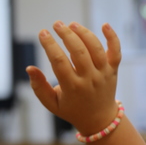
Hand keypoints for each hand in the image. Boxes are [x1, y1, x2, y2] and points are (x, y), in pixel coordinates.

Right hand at [26, 21, 120, 135]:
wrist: (99, 120)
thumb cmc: (71, 110)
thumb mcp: (51, 103)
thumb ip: (39, 86)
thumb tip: (29, 68)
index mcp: (72, 87)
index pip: (59, 61)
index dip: (49, 45)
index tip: (42, 33)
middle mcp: (89, 79)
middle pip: (78, 51)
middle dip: (66, 34)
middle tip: (56, 24)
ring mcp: (103, 74)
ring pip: (95, 48)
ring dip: (83, 33)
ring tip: (71, 24)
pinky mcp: (113, 70)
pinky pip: (116, 51)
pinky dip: (112, 37)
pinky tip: (104, 24)